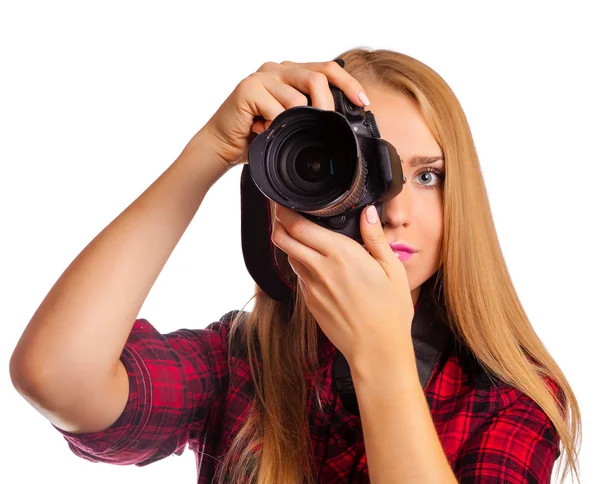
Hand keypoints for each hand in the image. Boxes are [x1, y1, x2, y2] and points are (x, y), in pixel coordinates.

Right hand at [192, 59, 368, 169]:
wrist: (222, 144)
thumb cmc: (257, 135)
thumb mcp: (290, 123)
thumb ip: (309, 114)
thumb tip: (339, 120)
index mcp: (290, 73)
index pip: (326, 69)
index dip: (348, 84)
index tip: (363, 102)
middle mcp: (277, 69)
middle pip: (316, 77)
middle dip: (328, 105)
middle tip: (330, 126)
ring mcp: (262, 77)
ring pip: (297, 98)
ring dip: (295, 123)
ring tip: (280, 132)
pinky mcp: (248, 89)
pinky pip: (276, 110)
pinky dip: (275, 127)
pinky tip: (264, 131)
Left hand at [271, 203, 414, 370]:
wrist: (377, 350)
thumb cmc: (390, 311)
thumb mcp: (393, 269)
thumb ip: (375, 237)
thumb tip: (367, 212)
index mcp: (341, 255)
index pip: (300, 227)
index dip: (285, 212)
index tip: (282, 202)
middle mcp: (320, 269)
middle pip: (285, 240)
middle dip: (278, 223)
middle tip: (280, 213)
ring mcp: (311, 287)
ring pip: (290, 257)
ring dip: (288, 243)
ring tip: (296, 234)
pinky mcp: (310, 302)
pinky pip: (299, 276)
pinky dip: (300, 264)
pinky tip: (313, 263)